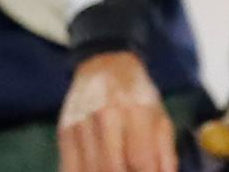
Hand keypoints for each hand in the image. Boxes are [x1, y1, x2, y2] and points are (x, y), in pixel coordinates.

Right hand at [58, 51, 176, 171]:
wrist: (104, 68)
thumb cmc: (138, 97)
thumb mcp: (160, 118)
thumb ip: (164, 153)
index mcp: (136, 111)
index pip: (140, 159)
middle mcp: (106, 117)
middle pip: (112, 169)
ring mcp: (81, 125)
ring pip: (90, 170)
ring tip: (119, 170)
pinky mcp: (64, 132)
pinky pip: (71, 168)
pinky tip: (98, 169)